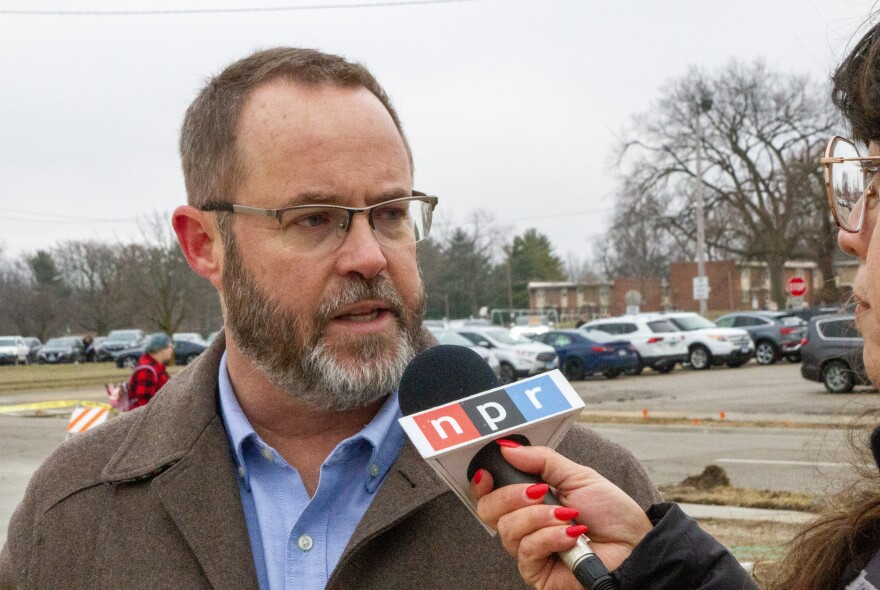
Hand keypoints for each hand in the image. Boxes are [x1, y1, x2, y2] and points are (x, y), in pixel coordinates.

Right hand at [470, 443, 651, 589]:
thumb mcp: (577, 476)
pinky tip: (570, 535)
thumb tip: (508, 448)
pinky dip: (549, 537)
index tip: (488, 473)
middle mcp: (525, 525)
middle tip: (539, 492)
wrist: (634, 545)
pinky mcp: (536, 572)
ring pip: (507, 529)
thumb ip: (541, 460)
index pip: (490, 494)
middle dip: (512, 495)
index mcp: (529, 500)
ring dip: (539, 517)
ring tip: (568, 516)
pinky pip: (527, 550)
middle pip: (489, 510)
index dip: (482, 483)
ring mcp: (529, 550)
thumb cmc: (612, 514)